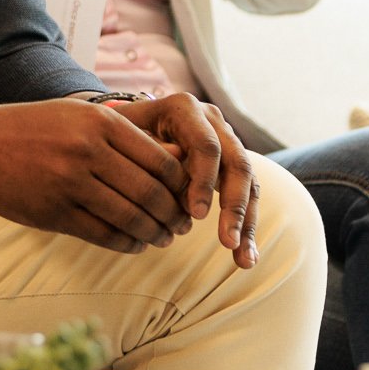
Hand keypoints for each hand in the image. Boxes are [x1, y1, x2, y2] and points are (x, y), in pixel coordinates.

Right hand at [0, 99, 193, 253]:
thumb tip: (175, 164)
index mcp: (100, 122)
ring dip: (154, 234)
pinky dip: (127, 244)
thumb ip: (123, 136)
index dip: (182, 186)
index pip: (160, 161)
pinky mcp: (54, 212)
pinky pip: (103, 235)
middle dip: (173, 215)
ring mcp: (69, 183)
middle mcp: (88, 151)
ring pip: (130, 217)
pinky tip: (135, 245)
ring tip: (163, 238)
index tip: (188, 198)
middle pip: (150, 193)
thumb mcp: (79, 116)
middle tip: (183, 226)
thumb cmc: (32, 129)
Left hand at [105, 94, 259, 267]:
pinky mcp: (232, 165)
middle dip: (234, 206)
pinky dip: (247, 227)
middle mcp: (213, 122)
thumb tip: (176, 184)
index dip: (204, 180)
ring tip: (243, 260)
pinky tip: (246, 257)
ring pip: (249, 182)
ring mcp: (227, 142)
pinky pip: (248, 195)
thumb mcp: (122, 138)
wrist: (128, 126)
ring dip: (247, 223)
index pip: (206, 145)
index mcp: (185, 109)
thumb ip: (148, 155)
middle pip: (237, 163)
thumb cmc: (119, 135)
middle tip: (226, 242)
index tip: (196, 214)